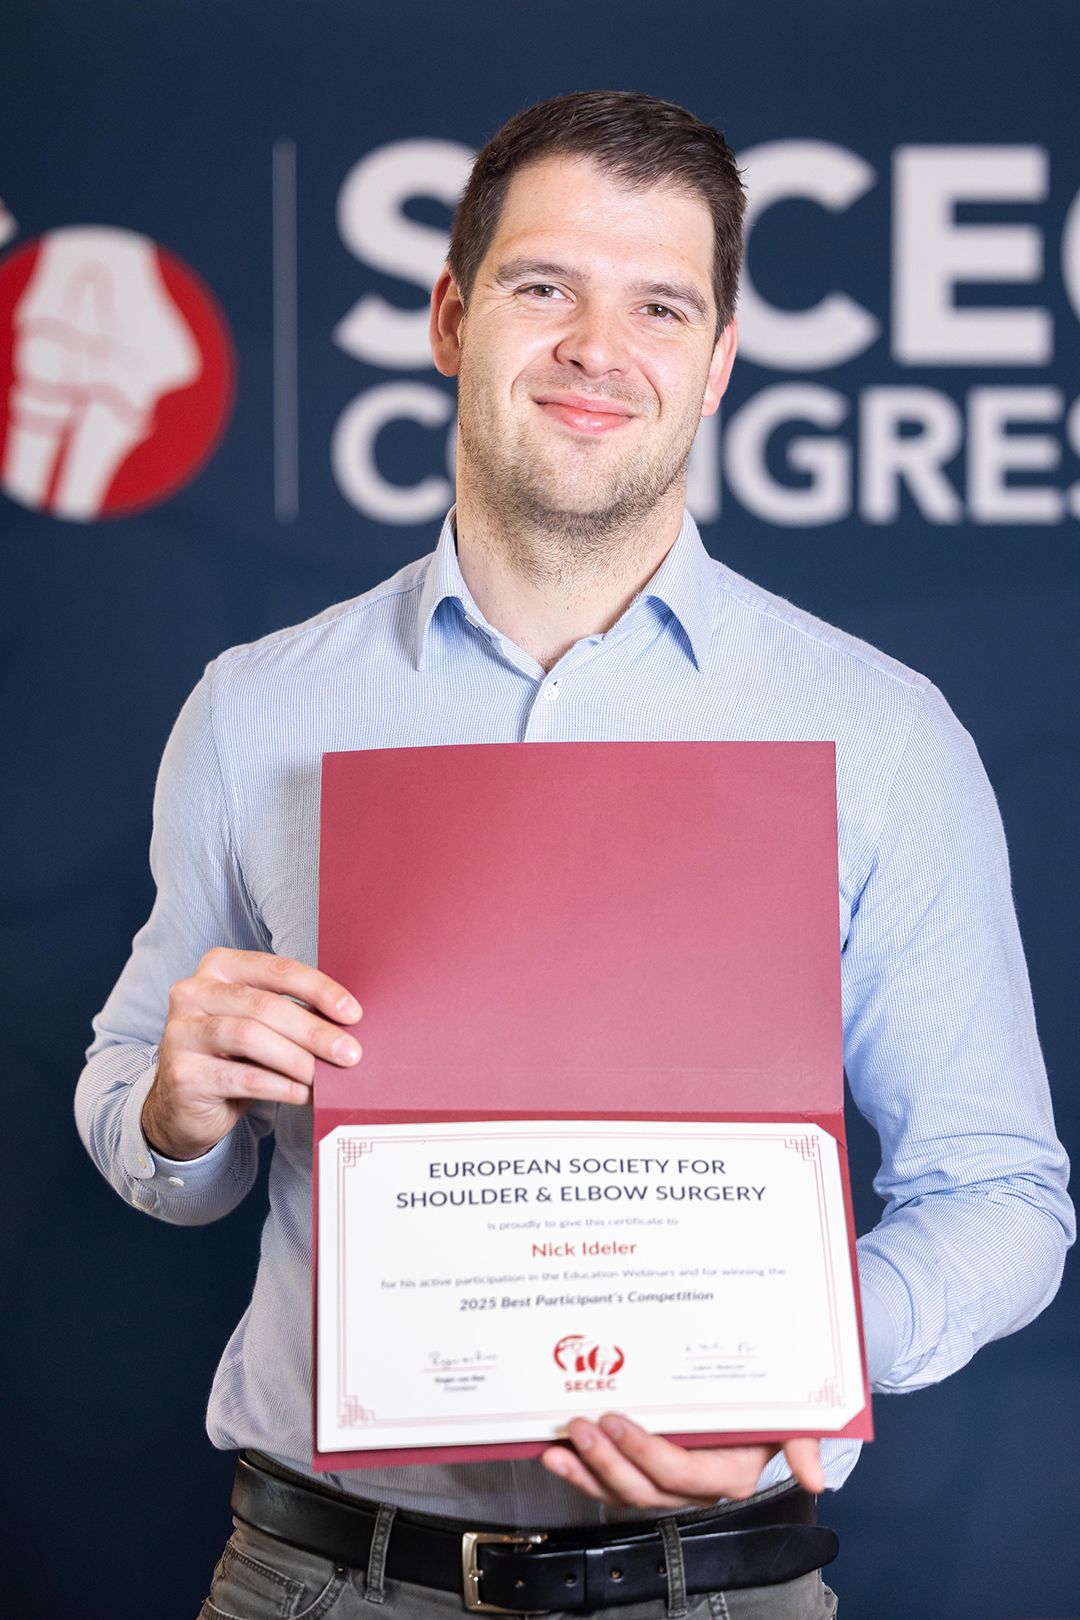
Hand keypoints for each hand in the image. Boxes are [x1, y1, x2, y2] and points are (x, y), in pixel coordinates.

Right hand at [141, 948, 361, 1160]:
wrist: (185, 1106)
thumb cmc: (232, 1056)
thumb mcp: (261, 1025)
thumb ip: (294, 1013)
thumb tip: (348, 1022)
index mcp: (219, 967)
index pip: (277, 970)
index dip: (318, 990)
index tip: (353, 1013)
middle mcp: (193, 992)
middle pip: (264, 1006)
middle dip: (313, 1030)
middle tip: (349, 1052)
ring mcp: (181, 1032)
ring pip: (251, 1037)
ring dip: (297, 1059)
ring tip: (325, 1076)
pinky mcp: (182, 1073)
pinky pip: (242, 1077)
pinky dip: (280, 1086)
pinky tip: (302, 1094)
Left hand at [541, 1413, 823, 1507]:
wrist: (759, 1402)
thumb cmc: (770, 1407)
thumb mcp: (791, 1418)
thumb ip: (801, 1443)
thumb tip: (814, 1478)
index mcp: (729, 1475)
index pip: (681, 1473)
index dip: (646, 1453)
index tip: (617, 1422)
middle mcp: (696, 1487)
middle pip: (645, 1488)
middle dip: (607, 1461)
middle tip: (582, 1425)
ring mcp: (667, 1484)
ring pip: (622, 1492)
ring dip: (586, 1472)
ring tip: (559, 1447)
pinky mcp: (646, 1476)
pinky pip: (611, 1484)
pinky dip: (582, 1473)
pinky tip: (560, 1457)